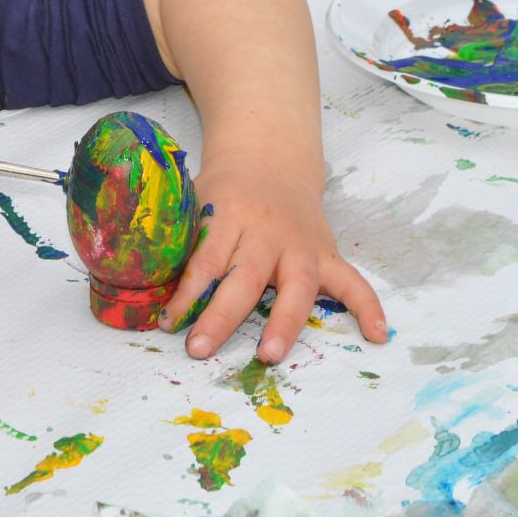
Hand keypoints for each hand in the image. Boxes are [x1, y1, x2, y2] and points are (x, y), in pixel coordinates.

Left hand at [157, 160, 386, 361]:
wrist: (268, 161)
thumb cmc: (222, 193)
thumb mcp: (193, 201)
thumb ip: (176, 238)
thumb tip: (140, 281)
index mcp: (229, 215)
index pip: (206, 258)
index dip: (186, 292)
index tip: (168, 322)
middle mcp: (267, 232)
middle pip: (246, 277)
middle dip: (222, 315)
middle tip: (200, 348)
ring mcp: (301, 245)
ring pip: (297, 285)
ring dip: (284, 321)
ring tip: (270, 355)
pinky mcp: (327, 255)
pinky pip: (353, 281)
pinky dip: (368, 306)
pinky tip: (378, 335)